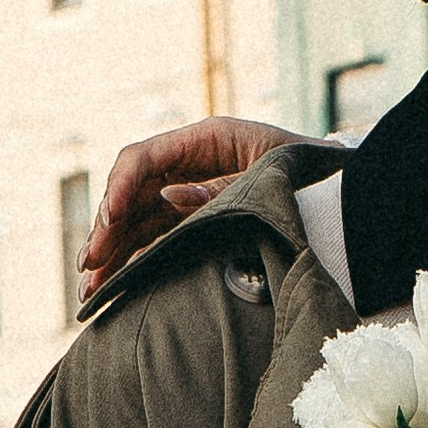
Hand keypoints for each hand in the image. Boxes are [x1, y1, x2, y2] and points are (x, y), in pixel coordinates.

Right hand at [81, 118, 295, 295]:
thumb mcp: (269, 176)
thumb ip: (223, 189)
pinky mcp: (192, 218)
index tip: (109, 220)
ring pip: (136, 219)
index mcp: (205, 139)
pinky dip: (133, 258)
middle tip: (90, 265)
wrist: (337, 185)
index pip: (144, 158)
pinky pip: (154, 237)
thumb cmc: (306, 173)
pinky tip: (112, 283)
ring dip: (111, 251)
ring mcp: (187, 192)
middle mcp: (187, 163)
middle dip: (108, 229)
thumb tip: (173, 200)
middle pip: (132, 192)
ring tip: (91, 287)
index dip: (120, 187)